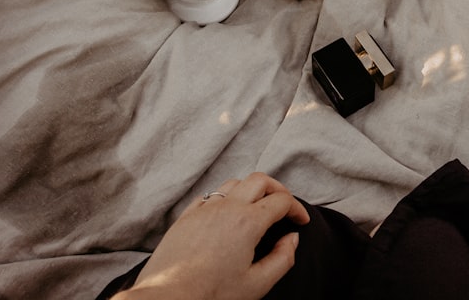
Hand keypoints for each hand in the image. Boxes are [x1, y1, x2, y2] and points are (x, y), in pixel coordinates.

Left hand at [114, 173, 309, 299]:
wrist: (168, 297)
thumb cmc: (211, 294)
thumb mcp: (257, 284)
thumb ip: (282, 259)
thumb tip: (291, 239)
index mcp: (248, 222)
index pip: (282, 201)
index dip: (297, 209)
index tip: (300, 221)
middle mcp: (227, 207)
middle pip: (260, 180)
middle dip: (278, 189)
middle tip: (285, 206)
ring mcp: (204, 209)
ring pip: (234, 183)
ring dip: (251, 189)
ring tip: (257, 207)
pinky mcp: (186, 216)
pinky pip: (210, 195)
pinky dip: (226, 198)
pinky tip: (226, 214)